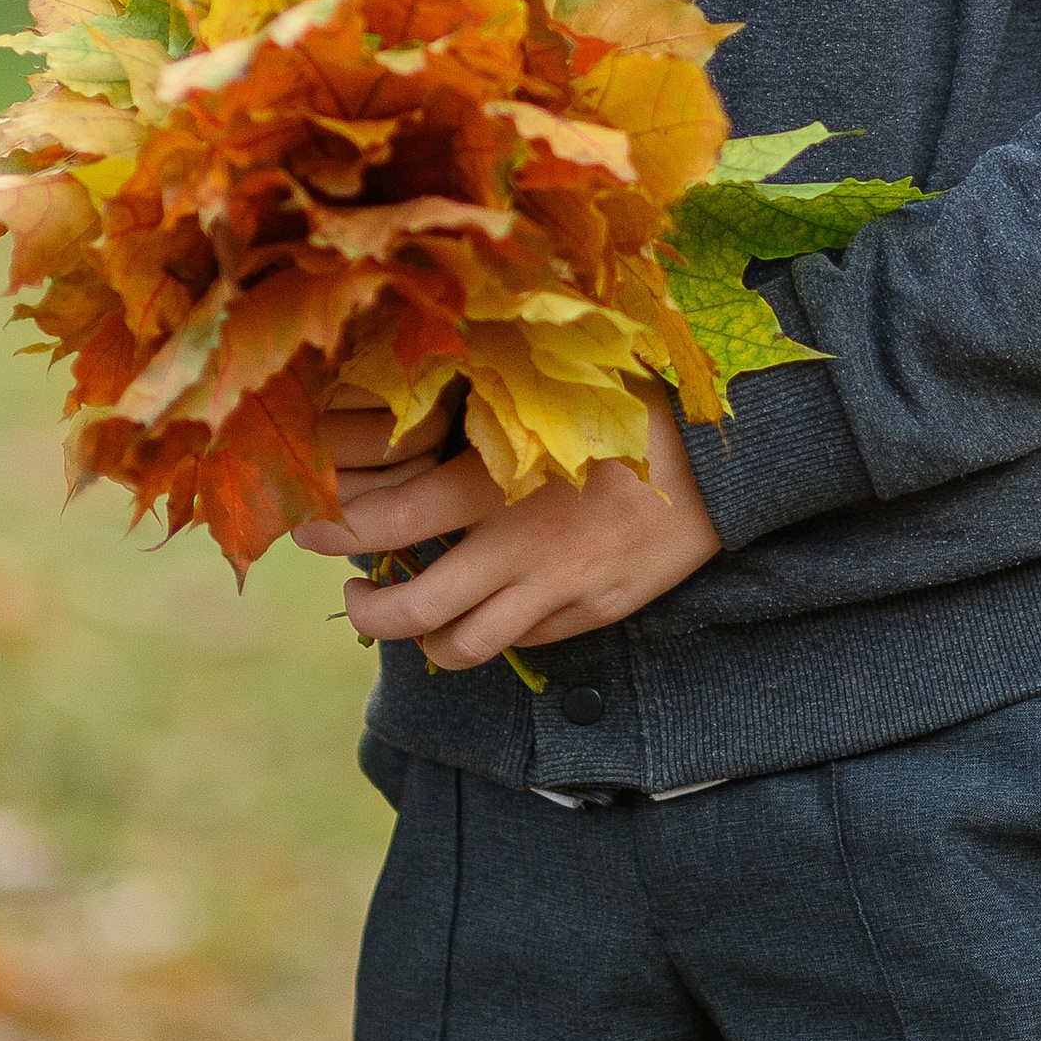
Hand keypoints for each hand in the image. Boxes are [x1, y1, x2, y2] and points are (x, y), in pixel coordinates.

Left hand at [292, 384, 721, 672]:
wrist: (726, 455)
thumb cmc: (635, 403)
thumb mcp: (551, 392)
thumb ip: (486, 410)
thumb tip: (416, 405)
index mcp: (499, 481)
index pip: (389, 520)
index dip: (335, 531)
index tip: (313, 528)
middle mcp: (517, 546)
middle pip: (413, 613)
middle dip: (368, 613)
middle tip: (356, 594)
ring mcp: (557, 589)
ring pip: (464, 648)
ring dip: (425, 642)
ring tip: (414, 618)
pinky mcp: (592, 612)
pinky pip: (524, 642)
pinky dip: (494, 631)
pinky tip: (492, 602)